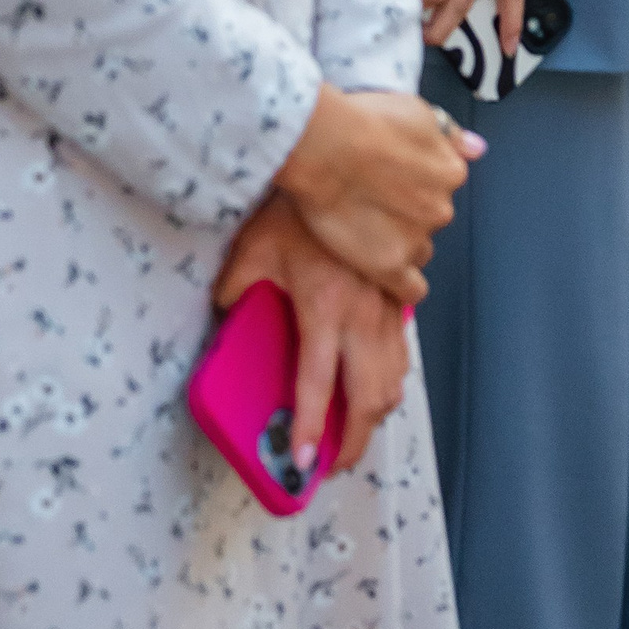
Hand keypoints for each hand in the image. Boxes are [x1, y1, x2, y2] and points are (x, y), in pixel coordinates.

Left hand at [212, 190, 410, 475]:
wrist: (346, 164)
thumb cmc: (298, 206)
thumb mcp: (251, 249)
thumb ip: (235, 290)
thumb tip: (226, 315)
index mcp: (323, 309)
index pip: (317, 385)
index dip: (310, 429)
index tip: (303, 464)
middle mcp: (361, 315)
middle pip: (368, 396)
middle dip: (353, 440)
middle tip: (334, 464)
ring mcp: (386, 306)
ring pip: (393, 377)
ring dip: (375, 414)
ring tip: (354, 434)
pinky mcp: (398, 295)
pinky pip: (402, 350)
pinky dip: (392, 378)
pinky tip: (377, 385)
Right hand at [273, 83, 478, 308]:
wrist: (327, 146)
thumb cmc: (366, 121)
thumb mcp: (418, 113)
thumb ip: (450, 136)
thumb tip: (477, 149)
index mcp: (451, 172)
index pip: (441, 187)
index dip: (414, 184)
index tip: (392, 180)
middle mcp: (441, 208)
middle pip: (429, 218)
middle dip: (407, 214)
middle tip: (372, 201)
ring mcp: (416, 240)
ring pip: (417, 250)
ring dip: (399, 244)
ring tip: (365, 230)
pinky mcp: (389, 266)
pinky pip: (410, 290)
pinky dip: (403, 288)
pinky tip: (388, 278)